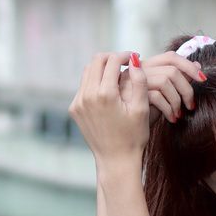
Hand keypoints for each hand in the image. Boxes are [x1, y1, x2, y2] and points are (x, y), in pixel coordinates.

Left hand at [68, 51, 205, 165]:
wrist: (115, 160)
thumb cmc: (133, 136)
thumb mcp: (141, 108)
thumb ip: (139, 81)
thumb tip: (134, 59)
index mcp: (105, 94)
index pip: (112, 61)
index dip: (125, 55)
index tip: (135, 57)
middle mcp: (87, 96)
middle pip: (96, 61)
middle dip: (111, 58)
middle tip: (125, 62)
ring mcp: (78, 103)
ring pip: (87, 72)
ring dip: (102, 68)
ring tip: (118, 73)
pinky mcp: (74, 109)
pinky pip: (83, 86)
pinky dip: (94, 81)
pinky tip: (108, 88)